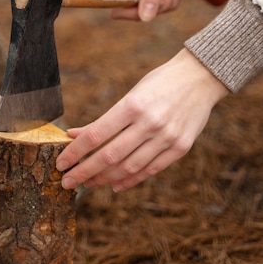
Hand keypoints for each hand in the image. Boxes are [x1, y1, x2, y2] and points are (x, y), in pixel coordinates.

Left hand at [56, 49, 228, 191]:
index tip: (61, 163)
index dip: (76, 152)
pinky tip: (115, 185)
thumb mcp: (131, 95)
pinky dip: (131, 180)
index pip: (96, 134)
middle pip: (109, 155)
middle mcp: (149, 123)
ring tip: (88, 183)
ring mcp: (166, 137)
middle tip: (67, 181)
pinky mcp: (180, 148)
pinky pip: (151, 170)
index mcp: (132, 105)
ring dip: (104, 179)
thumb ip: (104, 119)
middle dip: (84, 172)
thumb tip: (74, 135)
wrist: (201, 78)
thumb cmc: (160, 83)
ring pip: (129, 167)